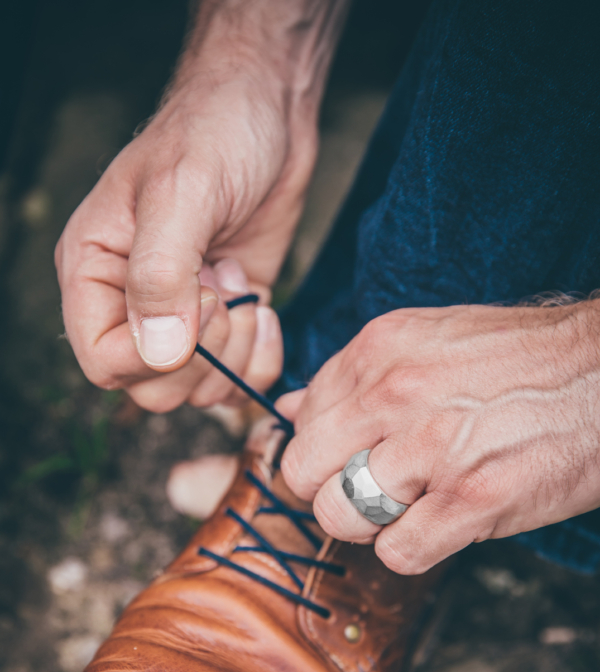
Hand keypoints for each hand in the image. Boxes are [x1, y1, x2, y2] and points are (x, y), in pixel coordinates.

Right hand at [55, 0, 351, 410]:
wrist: (267, 113)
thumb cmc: (214, 135)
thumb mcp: (180, 194)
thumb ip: (162, 275)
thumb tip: (160, 351)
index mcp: (94, 273)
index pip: (103, 362)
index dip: (155, 357)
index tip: (205, 300)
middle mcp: (131, 304)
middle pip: (152, 388)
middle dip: (203, 359)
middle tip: (227, 294)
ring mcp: (183, 317)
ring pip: (198, 391)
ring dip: (236, 358)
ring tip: (241, 286)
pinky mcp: (227, 322)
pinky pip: (239, 378)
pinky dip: (261, 361)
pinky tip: (265, 308)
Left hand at [278, 301, 599, 573]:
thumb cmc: (521, 361)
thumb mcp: (428, 340)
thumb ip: (353, 376)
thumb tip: (289, 409)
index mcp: (379, 350)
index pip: (300, 418)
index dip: (321, 447)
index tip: (351, 455)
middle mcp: (395, 394)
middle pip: (302, 471)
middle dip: (327, 489)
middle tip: (368, 489)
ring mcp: (432, 448)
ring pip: (339, 516)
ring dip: (368, 524)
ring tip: (410, 505)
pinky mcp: (472, 501)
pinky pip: (396, 553)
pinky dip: (411, 549)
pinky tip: (441, 524)